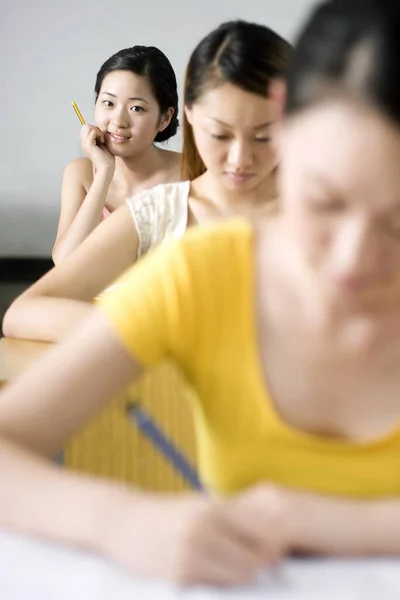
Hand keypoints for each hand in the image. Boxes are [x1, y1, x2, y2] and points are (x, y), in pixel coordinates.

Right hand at [80, 124, 114, 175]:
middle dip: (95, 128)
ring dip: (97, 131)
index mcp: (86, 143)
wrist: (107, 168)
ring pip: (87, 127)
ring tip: (102, 140)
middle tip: (101, 138)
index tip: (101, 138)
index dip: (94, 129)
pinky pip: (92, 132)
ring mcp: (85, 144)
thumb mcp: (104, 145)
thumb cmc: (107, 159)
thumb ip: (100, 137)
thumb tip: (100, 128)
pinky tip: (103, 142)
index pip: (86, 128)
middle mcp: (84, 143)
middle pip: (85, 126)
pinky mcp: (89, 145)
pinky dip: (99, 134)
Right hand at [103, 485, 290, 587]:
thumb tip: (273, 526)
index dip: (271, 542)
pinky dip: (218, 583)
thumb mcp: (200, 503)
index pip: (261, 530)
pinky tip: (208, 573)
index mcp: (212, 509)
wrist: (123, 522)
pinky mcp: (179, 576)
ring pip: (238, 577)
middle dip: (258, 565)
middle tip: (254, 564)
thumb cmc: (168, 512)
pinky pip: (215, 587)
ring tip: (229, 567)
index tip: (271, 548)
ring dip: (239, 576)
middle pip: (253, 559)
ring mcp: (191, 555)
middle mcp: (204, 530)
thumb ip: (232, 513)